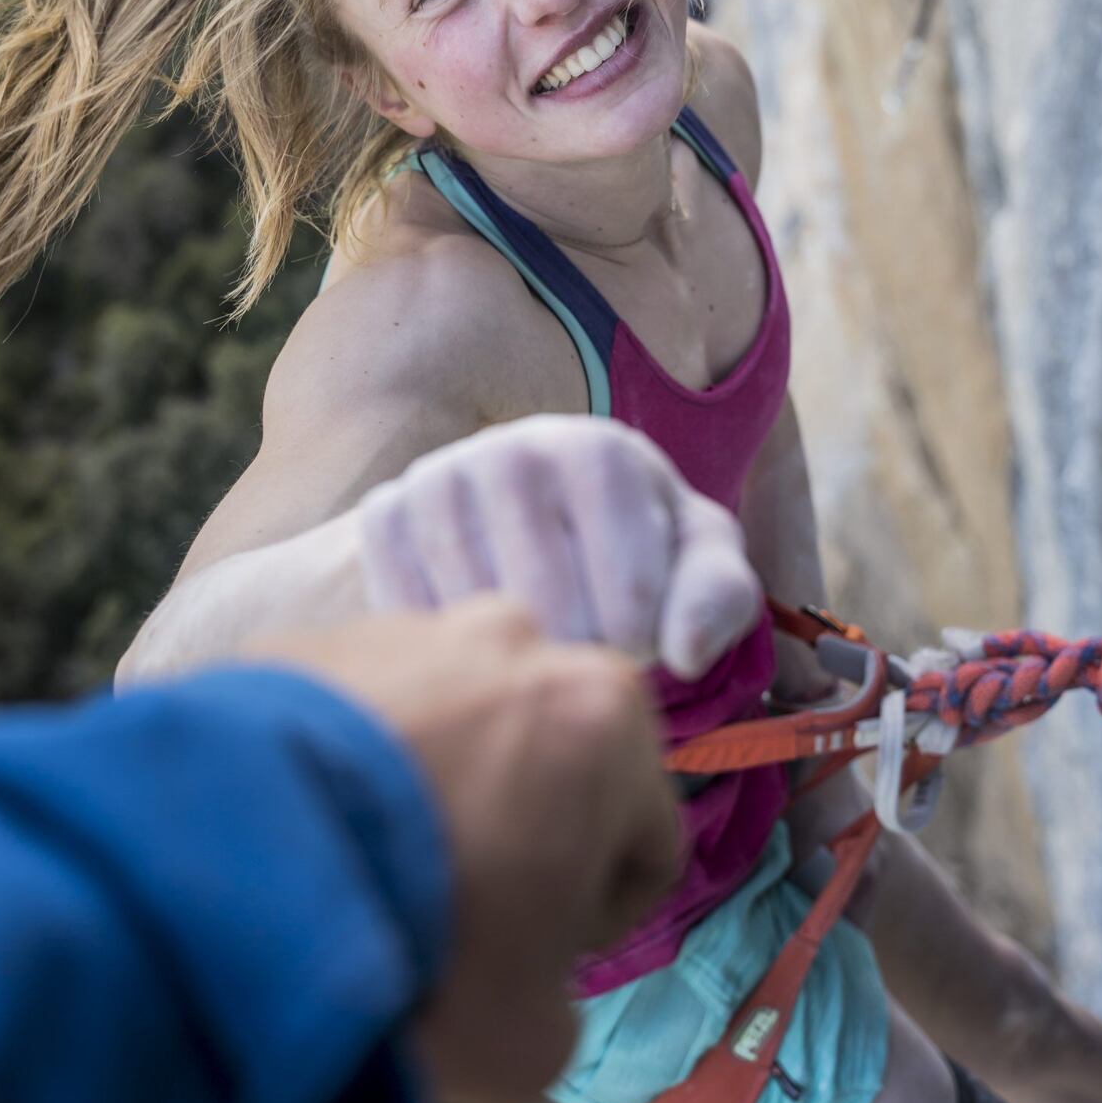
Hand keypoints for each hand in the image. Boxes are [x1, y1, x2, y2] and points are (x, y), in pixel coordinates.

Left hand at [239, 597, 680, 1102]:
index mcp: (607, 717)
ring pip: (456, 722)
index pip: (646, 841)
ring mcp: (414, 625)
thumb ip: (555, 1004)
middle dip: (518, 826)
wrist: (245, 863)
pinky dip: (356, 759)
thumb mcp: (528, 1043)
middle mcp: (522, 643)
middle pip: (549, 759)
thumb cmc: (424, 949)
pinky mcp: (319, 632)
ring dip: (438, 781)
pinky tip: (316, 827)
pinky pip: (365, 708)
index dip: (596, 921)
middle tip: (456, 907)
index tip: (532, 958)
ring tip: (373, 860)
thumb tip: (517, 983)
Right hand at [356, 414, 763, 678]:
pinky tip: (474, 636)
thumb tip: (682, 654)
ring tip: (536, 640)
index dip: (636, 644)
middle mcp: (511, 448)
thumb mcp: (696, 562)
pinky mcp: (384, 513)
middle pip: (544, 604)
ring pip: (473, 609)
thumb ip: (718, 599)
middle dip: (573, 651)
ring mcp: (438, 477)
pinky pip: (405, 608)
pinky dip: (443, 643)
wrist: (533, 517)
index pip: (627, 589)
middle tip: (579, 650)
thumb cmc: (634, 546)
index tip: (633, 643)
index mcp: (598, 451)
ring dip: (509, 651)